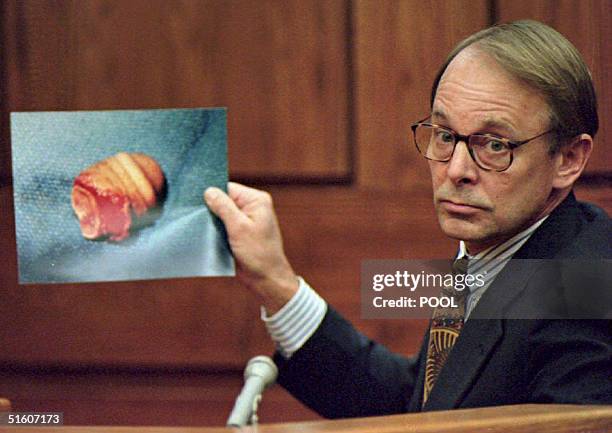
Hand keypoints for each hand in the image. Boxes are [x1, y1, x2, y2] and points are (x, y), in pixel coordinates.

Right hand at [204, 182, 298, 313]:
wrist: (265, 279)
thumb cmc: (258, 253)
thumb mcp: (239, 227)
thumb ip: (224, 207)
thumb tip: (209, 191)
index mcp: (256, 200)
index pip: (228, 188)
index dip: (212, 193)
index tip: (194, 198)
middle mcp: (251, 207)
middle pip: (223, 200)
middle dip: (210, 208)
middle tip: (193, 213)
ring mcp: (244, 220)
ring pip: (220, 214)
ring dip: (210, 221)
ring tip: (198, 225)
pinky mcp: (238, 233)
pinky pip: (221, 226)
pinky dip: (213, 230)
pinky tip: (202, 233)